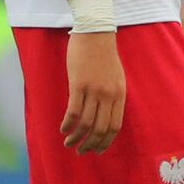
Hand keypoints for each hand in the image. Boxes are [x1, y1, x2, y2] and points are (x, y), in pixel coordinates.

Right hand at [62, 32, 125, 154]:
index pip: (115, 126)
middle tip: (80, 151)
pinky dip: (67, 125)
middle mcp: (109, 94)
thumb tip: (105, 116)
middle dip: (90, 145)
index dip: (105, 142)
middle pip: (100, 129)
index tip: (97, 150)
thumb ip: (112, 96)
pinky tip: (63, 129)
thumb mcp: (116, 77)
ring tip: (68, 143)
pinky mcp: (78, 84)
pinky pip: (73, 112)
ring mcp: (94, 90)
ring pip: (85, 124)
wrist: (96, 32)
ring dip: (76, 138)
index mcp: (120, 93)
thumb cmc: (104, 55)